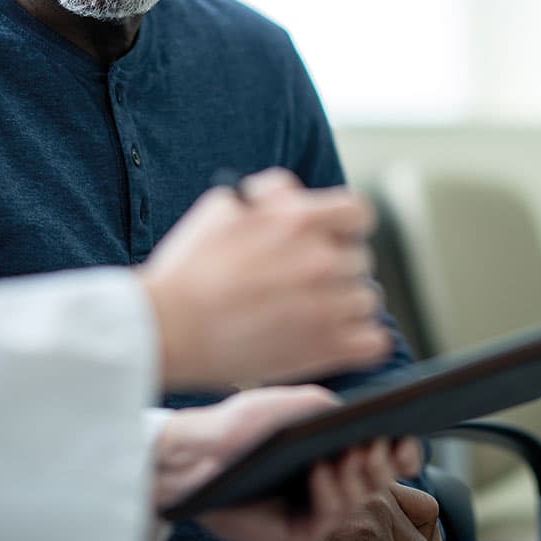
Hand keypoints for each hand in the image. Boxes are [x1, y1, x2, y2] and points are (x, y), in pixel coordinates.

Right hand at [139, 168, 388, 388]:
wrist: (167, 327)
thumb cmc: (189, 268)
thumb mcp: (224, 207)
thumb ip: (270, 192)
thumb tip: (295, 194)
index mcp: (300, 220)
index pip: (358, 214)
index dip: (345, 228)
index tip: (332, 240)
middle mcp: (321, 260)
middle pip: (361, 261)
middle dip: (337, 270)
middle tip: (306, 286)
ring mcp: (327, 306)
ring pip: (366, 301)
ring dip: (345, 307)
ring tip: (309, 315)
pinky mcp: (327, 348)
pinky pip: (374, 341)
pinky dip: (359, 341)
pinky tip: (333, 340)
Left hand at [152, 386, 422, 540]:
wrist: (197, 451)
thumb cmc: (240, 425)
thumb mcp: (291, 404)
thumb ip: (327, 405)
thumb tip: (360, 417)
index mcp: (335, 449)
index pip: (383, 456)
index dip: (402, 451)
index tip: (406, 439)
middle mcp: (330, 481)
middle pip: (379, 480)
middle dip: (382, 463)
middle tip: (374, 444)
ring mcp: (314, 508)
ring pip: (358, 500)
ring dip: (357, 476)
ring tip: (349, 453)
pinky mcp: (296, 531)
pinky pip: (328, 518)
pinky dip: (330, 492)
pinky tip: (320, 470)